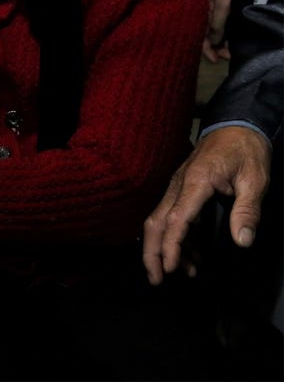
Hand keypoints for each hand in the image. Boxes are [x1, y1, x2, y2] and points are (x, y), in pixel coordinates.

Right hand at [142, 125, 271, 284]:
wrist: (236, 126)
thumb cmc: (245, 150)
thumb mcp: (255, 179)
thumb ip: (247, 210)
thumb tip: (242, 241)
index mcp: (196, 181)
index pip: (177, 219)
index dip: (172, 246)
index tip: (172, 268)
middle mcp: (179, 184)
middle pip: (156, 221)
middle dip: (152, 252)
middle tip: (156, 279)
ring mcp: (177, 186)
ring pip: (159, 220)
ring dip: (165, 248)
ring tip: (184, 272)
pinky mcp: (180, 189)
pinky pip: (171, 216)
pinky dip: (177, 238)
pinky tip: (191, 254)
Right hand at [202, 0, 231, 62]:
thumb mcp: (223, 6)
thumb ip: (216, 25)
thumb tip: (213, 42)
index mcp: (199, 10)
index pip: (199, 33)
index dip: (205, 48)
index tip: (214, 59)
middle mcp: (204, 12)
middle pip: (206, 34)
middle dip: (215, 47)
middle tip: (226, 56)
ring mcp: (213, 10)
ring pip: (214, 31)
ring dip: (221, 42)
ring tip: (230, 50)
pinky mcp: (221, 9)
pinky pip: (220, 25)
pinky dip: (224, 34)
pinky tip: (229, 40)